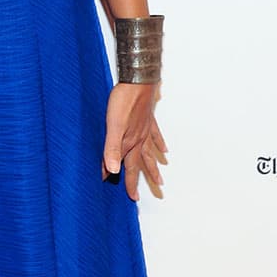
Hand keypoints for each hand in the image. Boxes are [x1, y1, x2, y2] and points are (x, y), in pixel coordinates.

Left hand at [102, 83, 166, 200]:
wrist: (138, 80)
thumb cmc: (124, 101)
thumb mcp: (113, 126)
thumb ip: (111, 148)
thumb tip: (112, 171)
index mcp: (130, 142)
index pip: (125, 166)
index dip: (122, 180)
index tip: (124, 193)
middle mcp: (140, 138)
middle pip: (140, 163)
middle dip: (140, 180)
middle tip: (143, 196)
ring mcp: (146, 129)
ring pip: (150, 152)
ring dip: (153, 166)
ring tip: (160, 180)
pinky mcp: (148, 118)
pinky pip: (155, 135)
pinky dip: (159, 143)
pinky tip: (165, 149)